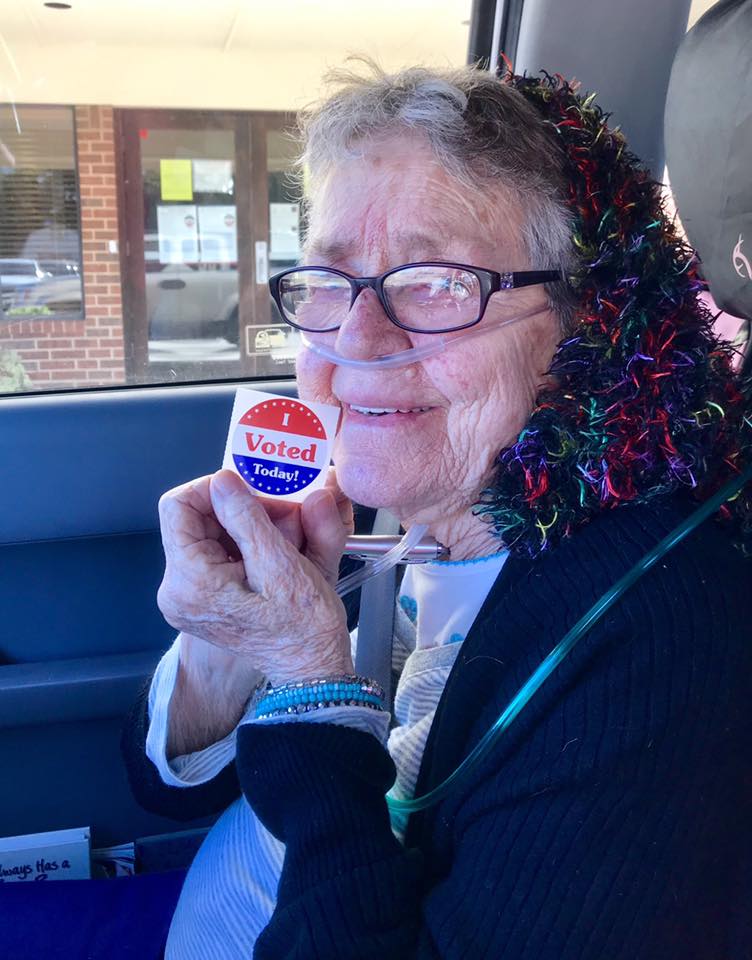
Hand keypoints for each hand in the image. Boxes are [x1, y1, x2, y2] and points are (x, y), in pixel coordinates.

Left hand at [157, 469, 353, 684]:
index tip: (253, 488)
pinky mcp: (205, 599)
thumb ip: (247, 517)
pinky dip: (252, 542)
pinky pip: (221, 553)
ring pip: (213, 533)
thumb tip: (223, 481)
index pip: (178, 506)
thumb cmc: (303, 628)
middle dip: (243, 508)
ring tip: (292, 536)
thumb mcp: (281, 565)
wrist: (312, 668)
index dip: (215, 488)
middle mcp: (178, 590)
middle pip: (197, 519)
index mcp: (189, 582)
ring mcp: (190, 596)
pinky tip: (281, 552)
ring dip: (253, 524)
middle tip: (286, 514)